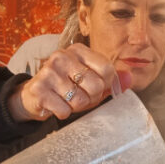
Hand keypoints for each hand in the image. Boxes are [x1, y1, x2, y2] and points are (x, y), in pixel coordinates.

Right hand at [8, 43, 126, 121]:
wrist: (34, 95)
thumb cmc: (67, 87)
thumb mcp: (90, 80)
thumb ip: (111, 80)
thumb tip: (130, 79)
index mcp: (78, 50)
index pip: (107, 69)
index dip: (105, 85)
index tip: (96, 87)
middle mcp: (62, 56)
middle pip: (95, 86)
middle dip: (91, 98)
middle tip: (79, 96)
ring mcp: (48, 72)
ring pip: (79, 101)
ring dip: (75, 107)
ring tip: (66, 99)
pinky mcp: (39, 89)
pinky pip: (64, 110)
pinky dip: (63, 113)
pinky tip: (55, 105)